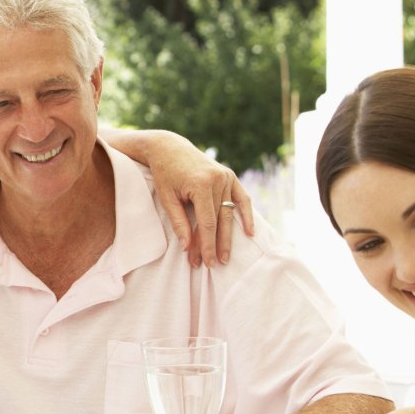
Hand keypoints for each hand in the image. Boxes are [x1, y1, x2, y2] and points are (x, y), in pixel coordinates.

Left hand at [141, 132, 254, 267]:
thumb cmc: (165, 174)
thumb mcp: (167, 198)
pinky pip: (242, 198)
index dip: (207, 244)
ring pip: (229, 213)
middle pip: (220, 220)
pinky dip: (246, 215)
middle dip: (217, 244)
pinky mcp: (229, 176)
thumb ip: (179, 222)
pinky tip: (249, 232)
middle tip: (215, 265)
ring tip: (226, 256)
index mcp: (201, 184)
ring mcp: (226, 177)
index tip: (206, 262)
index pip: (207, 223)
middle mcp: (218, 180)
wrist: (170, 148)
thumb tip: (187, 247)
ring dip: (227, 236)